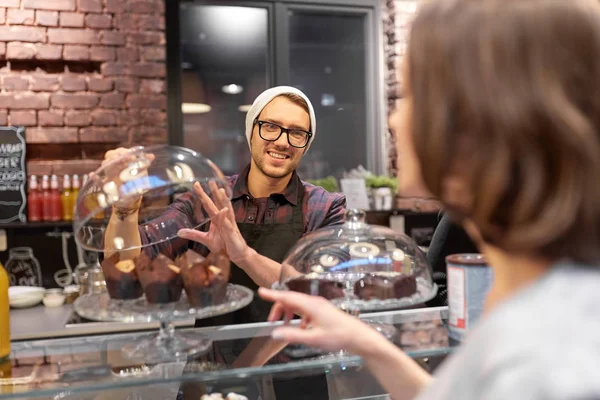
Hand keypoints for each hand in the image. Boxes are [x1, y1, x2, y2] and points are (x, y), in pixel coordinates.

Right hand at [100, 147, 154, 210]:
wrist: (129, 201)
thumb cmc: (136, 185)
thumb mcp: (142, 175)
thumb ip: (145, 164)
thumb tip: (152, 155)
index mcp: (124, 162)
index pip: (121, 152)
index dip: (125, 152)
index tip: (132, 157)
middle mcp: (115, 166)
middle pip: (111, 155)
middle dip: (116, 156)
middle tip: (121, 159)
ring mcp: (109, 174)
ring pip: (105, 164)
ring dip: (107, 164)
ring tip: (110, 165)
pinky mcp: (103, 184)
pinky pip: (96, 179)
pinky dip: (94, 177)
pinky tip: (93, 175)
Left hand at [178, 180, 250, 264]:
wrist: (238, 254)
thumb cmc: (224, 245)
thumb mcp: (206, 239)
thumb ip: (194, 234)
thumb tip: (179, 232)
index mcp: (217, 219)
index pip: (209, 204)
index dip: (203, 195)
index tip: (196, 184)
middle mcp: (224, 219)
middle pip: (218, 203)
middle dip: (214, 192)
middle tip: (210, 180)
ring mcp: (229, 225)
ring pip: (226, 209)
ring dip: (223, 200)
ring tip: (220, 190)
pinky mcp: (232, 233)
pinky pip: (228, 224)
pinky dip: (226, 217)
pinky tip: (224, 210)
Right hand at [258, 288, 379, 353]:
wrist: (358, 336)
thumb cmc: (338, 336)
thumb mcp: (313, 339)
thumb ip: (293, 335)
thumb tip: (275, 333)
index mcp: (310, 305)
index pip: (287, 297)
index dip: (272, 295)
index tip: (261, 291)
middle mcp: (314, 302)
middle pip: (290, 300)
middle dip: (279, 308)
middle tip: (271, 321)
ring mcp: (319, 305)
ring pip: (297, 304)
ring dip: (288, 312)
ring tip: (284, 325)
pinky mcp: (322, 310)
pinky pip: (305, 309)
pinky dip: (298, 316)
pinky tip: (300, 328)